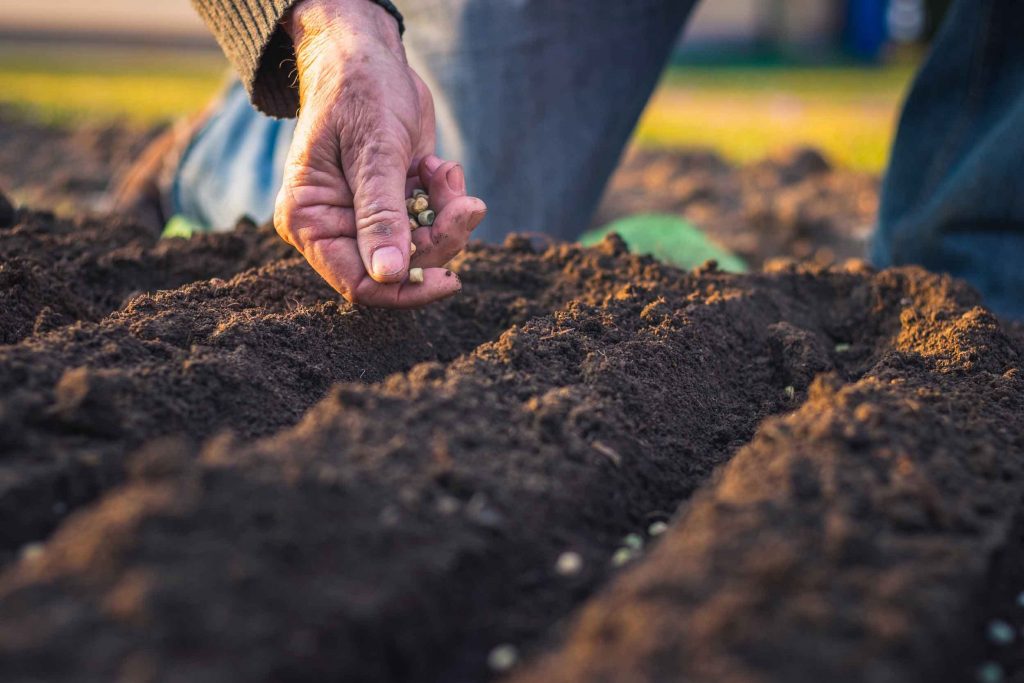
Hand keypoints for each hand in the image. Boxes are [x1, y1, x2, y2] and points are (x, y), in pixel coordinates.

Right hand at [275, 0, 486, 306]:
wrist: (369, 54)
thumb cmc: (358, 91)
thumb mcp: (372, 150)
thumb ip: (380, 214)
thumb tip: (389, 275)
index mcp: (310, 220)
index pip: (358, 283)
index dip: (404, 291)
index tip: (450, 278)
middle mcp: (335, 227)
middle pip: (399, 269)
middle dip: (438, 239)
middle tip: (466, 206)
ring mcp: (367, 217)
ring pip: (422, 247)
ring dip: (447, 215)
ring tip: (447, 173)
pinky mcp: (395, 205)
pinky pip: (430, 223)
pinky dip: (446, 200)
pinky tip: (439, 166)